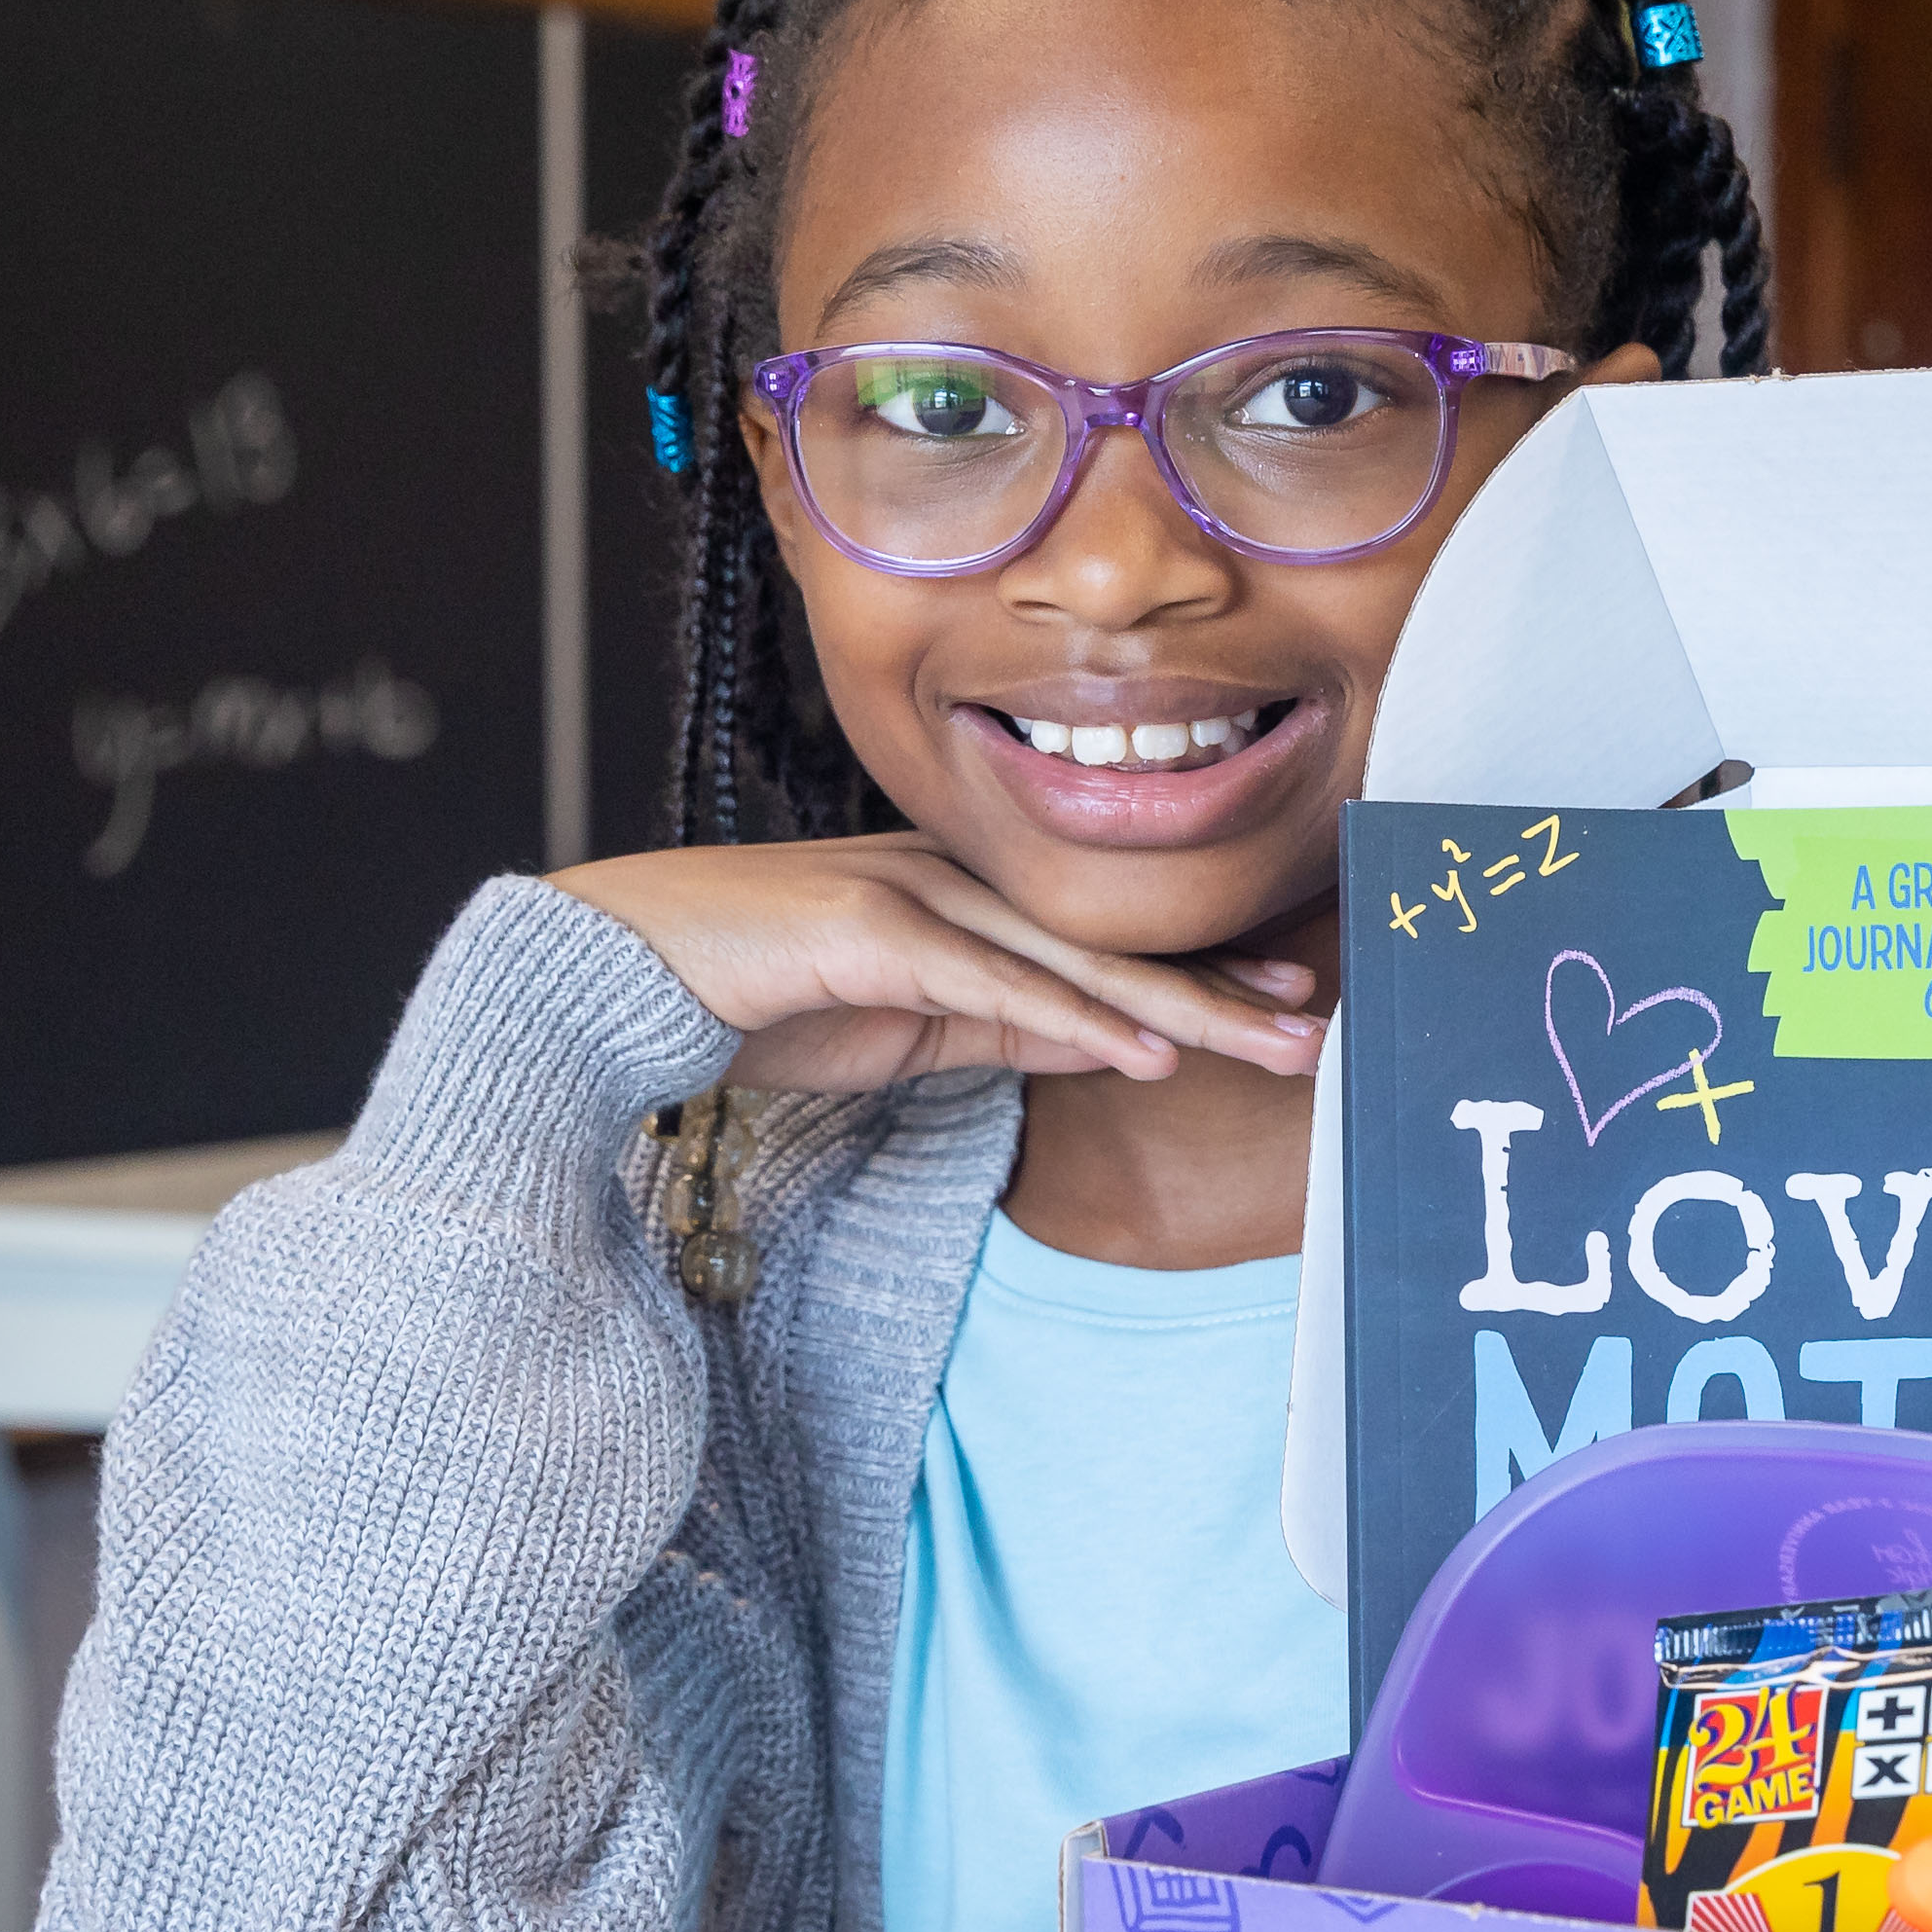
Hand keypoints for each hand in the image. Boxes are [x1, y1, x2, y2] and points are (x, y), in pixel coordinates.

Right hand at [551, 835, 1325, 1095]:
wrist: (613, 976)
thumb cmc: (752, 999)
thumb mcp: (909, 1028)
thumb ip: (1006, 1026)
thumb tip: (1112, 1042)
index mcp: (961, 898)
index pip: (1099, 943)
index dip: (1199, 972)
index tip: (1287, 999)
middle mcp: (950, 882)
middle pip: (1108, 944)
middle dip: (1220, 989)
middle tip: (1317, 1025)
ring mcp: (911, 896)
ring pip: (1070, 960)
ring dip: (1176, 1007)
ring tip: (1266, 1044)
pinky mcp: (871, 931)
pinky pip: (990, 986)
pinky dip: (1070, 1018)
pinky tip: (1141, 1049)